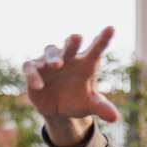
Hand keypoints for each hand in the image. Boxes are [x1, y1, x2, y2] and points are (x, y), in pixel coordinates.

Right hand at [21, 27, 120, 145]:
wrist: (58, 110)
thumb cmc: (77, 101)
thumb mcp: (90, 105)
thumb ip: (102, 107)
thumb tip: (115, 118)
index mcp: (86, 63)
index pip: (96, 48)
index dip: (103, 38)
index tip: (111, 28)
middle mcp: (68, 58)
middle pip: (70, 45)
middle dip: (73, 41)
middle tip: (77, 37)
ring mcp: (50, 62)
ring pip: (50, 52)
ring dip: (53, 57)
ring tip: (57, 65)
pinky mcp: (34, 70)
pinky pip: (31, 68)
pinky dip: (33, 75)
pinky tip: (39, 85)